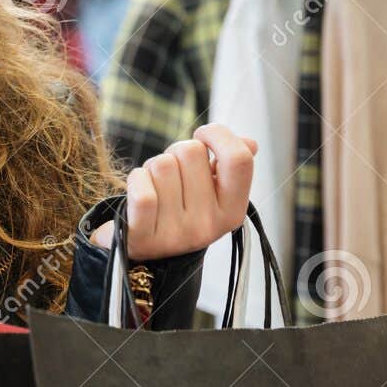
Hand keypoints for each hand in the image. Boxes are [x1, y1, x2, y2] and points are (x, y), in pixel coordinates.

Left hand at [91, 124, 257, 260]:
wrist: (144, 251)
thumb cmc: (180, 208)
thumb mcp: (211, 192)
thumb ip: (229, 167)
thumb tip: (250, 144)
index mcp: (232, 212)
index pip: (239, 159)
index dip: (218, 134)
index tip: (203, 136)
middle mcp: (209, 226)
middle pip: (192, 152)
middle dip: (176, 152)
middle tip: (173, 173)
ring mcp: (177, 234)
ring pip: (163, 164)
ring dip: (154, 167)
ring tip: (157, 186)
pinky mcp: (143, 237)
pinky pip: (141, 185)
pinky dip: (136, 179)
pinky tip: (139, 192)